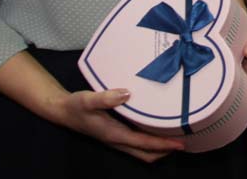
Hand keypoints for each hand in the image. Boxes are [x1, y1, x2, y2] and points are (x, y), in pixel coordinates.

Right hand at [49, 88, 183, 162]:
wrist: (63, 111)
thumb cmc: (76, 106)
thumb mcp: (88, 99)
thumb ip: (106, 97)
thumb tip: (126, 94)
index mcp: (114, 135)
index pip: (144, 144)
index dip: (162, 145)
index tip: (180, 143)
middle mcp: (117, 141)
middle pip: (146, 154)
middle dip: (165, 151)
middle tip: (183, 140)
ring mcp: (116, 140)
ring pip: (142, 151)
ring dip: (158, 148)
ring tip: (174, 136)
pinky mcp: (115, 135)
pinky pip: (137, 144)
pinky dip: (149, 142)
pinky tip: (156, 128)